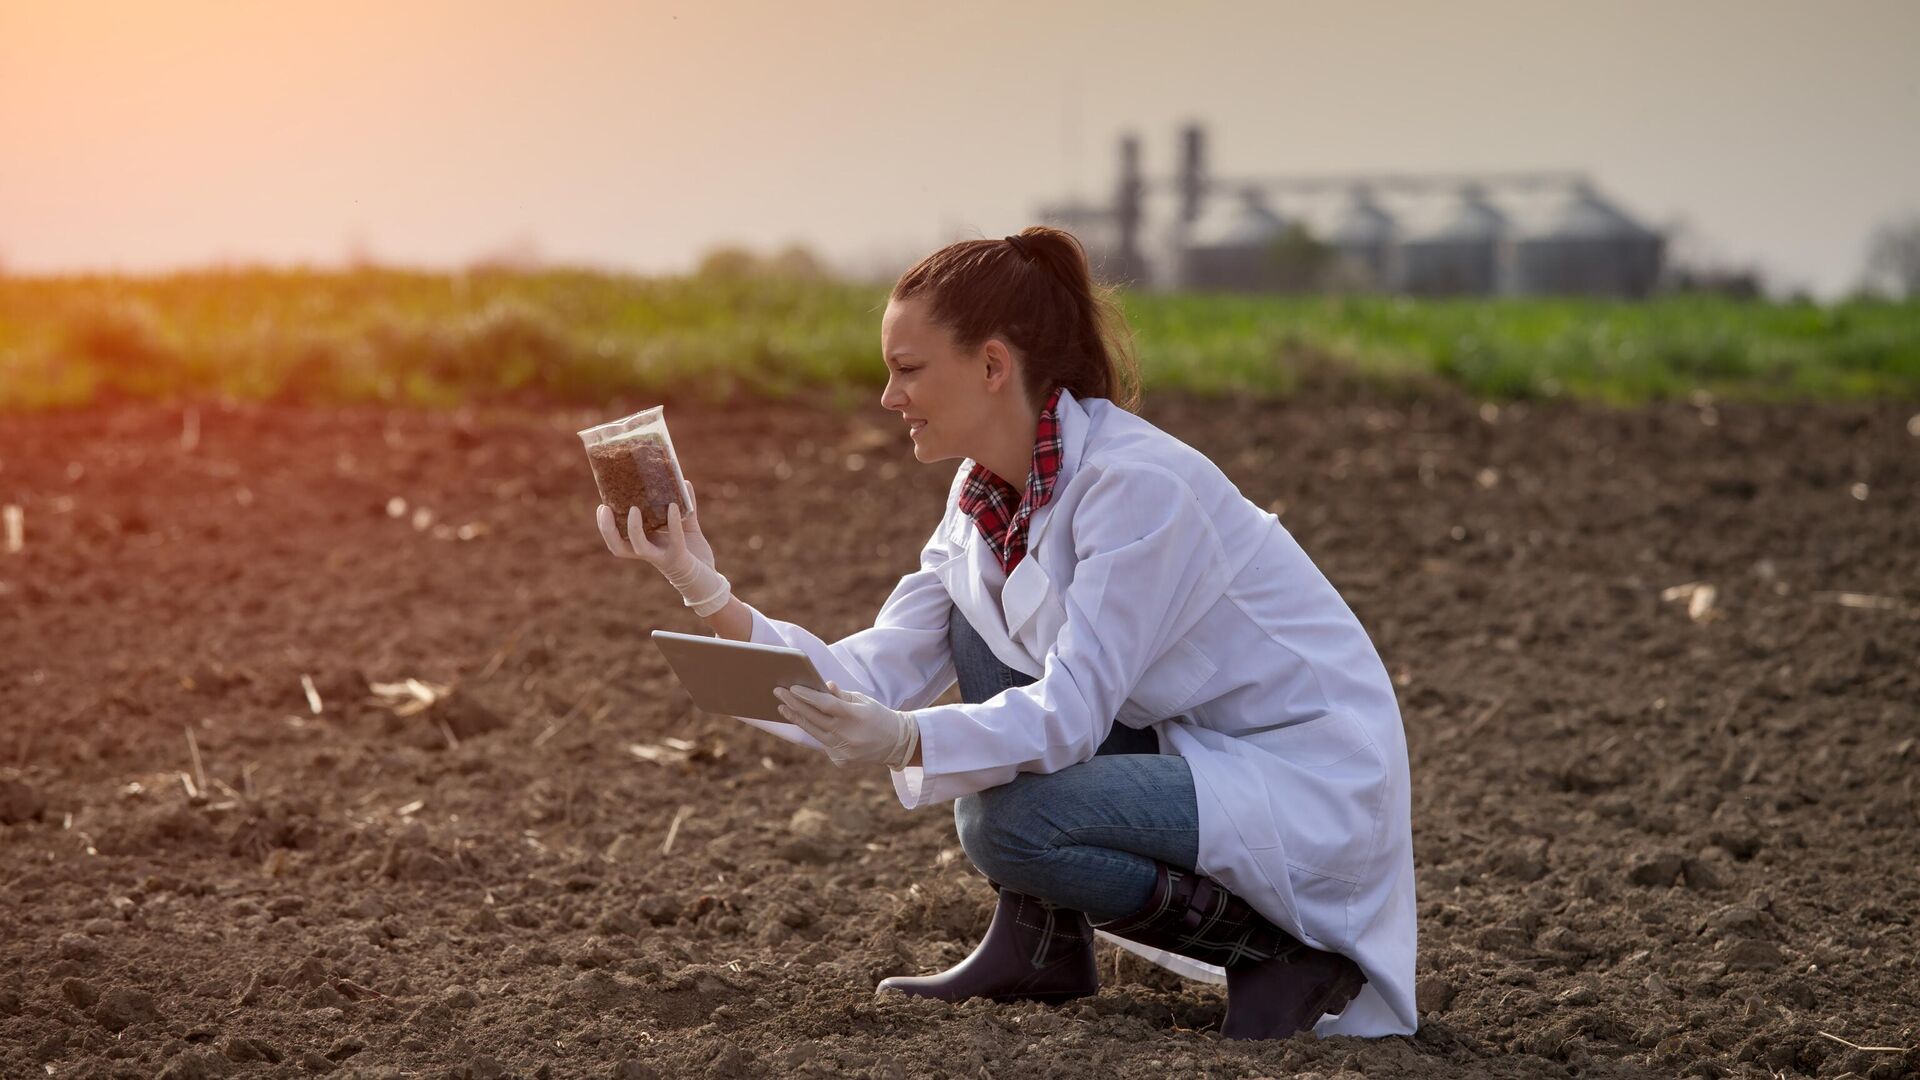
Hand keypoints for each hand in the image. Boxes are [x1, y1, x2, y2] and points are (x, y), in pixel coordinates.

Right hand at [595, 481, 713, 570]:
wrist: (708, 578)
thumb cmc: (693, 552)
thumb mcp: (688, 526)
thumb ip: (685, 506)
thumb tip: (684, 482)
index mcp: (646, 544)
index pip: (619, 539)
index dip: (606, 526)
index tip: (602, 507)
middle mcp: (649, 552)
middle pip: (618, 547)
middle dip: (607, 530)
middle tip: (604, 509)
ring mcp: (662, 557)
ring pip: (639, 548)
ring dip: (633, 529)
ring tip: (633, 509)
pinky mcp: (678, 558)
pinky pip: (674, 539)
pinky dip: (673, 521)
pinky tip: (672, 506)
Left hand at [774, 681, 918, 768]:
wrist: (897, 744)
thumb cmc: (878, 716)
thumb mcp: (863, 701)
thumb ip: (841, 696)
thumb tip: (824, 686)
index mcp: (855, 716)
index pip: (826, 704)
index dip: (807, 696)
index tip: (791, 688)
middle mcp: (848, 735)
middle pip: (814, 718)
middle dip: (794, 704)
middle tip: (778, 693)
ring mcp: (844, 751)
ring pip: (814, 733)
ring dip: (797, 719)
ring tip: (783, 708)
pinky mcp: (842, 761)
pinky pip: (824, 745)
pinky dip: (817, 733)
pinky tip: (809, 724)